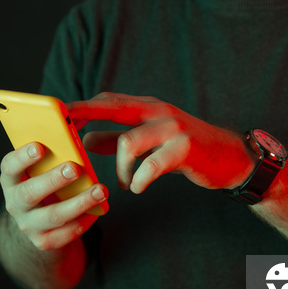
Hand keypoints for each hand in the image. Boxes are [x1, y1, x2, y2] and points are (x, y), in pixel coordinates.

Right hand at [0, 141, 107, 250]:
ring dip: (79, 203)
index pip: (10, 167)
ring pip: (53, 216)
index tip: (39, 147)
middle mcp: (15, 203)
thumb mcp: (41, 168)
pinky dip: (85, 220)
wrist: (39, 220)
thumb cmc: (45, 181)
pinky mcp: (44, 241)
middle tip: (74, 168)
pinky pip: (67, 233)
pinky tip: (100, 208)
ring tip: (100, 190)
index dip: (22, 157)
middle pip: (30, 193)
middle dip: (53, 180)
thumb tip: (77, 129)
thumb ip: (53, 153)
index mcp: (11, 179)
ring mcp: (28, 225)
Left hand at [68, 92, 255, 193]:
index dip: (82, 106)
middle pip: (113, 108)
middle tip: (64, 129)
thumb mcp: (148, 142)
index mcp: (147, 107)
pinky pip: (152, 165)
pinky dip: (139, 179)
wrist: (230, 159)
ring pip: (129, 141)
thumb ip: (116, 139)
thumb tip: (85, 140)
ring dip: (118, 168)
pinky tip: (137, 187)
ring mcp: (172, 127)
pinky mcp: (185, 148)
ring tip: (121, 182)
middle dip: (84, 114)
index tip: (57, 113)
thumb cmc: (185, 149)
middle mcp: (158, 111)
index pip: (108, 100)